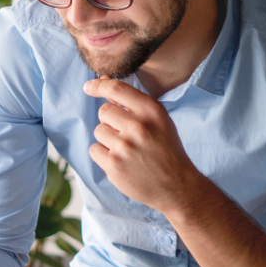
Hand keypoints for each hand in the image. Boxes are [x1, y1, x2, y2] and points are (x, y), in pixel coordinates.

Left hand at [83, 76, 201, 213]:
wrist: (177, 186)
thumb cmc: (166, 149)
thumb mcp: (158, 120)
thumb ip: (131, 102)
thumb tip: (103, 80)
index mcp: (152, 111)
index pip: (117, 89)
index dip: (99, 85)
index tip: (88, 87)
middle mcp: (138, 127)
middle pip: (104, 111)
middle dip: (111, 121)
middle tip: (127, 135)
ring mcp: (125, 147)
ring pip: (98, 131)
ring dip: (108, 139)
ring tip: (127, 150)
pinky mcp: (114, 166)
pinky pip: (94, 150)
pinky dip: (103, 155)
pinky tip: (120, 161)